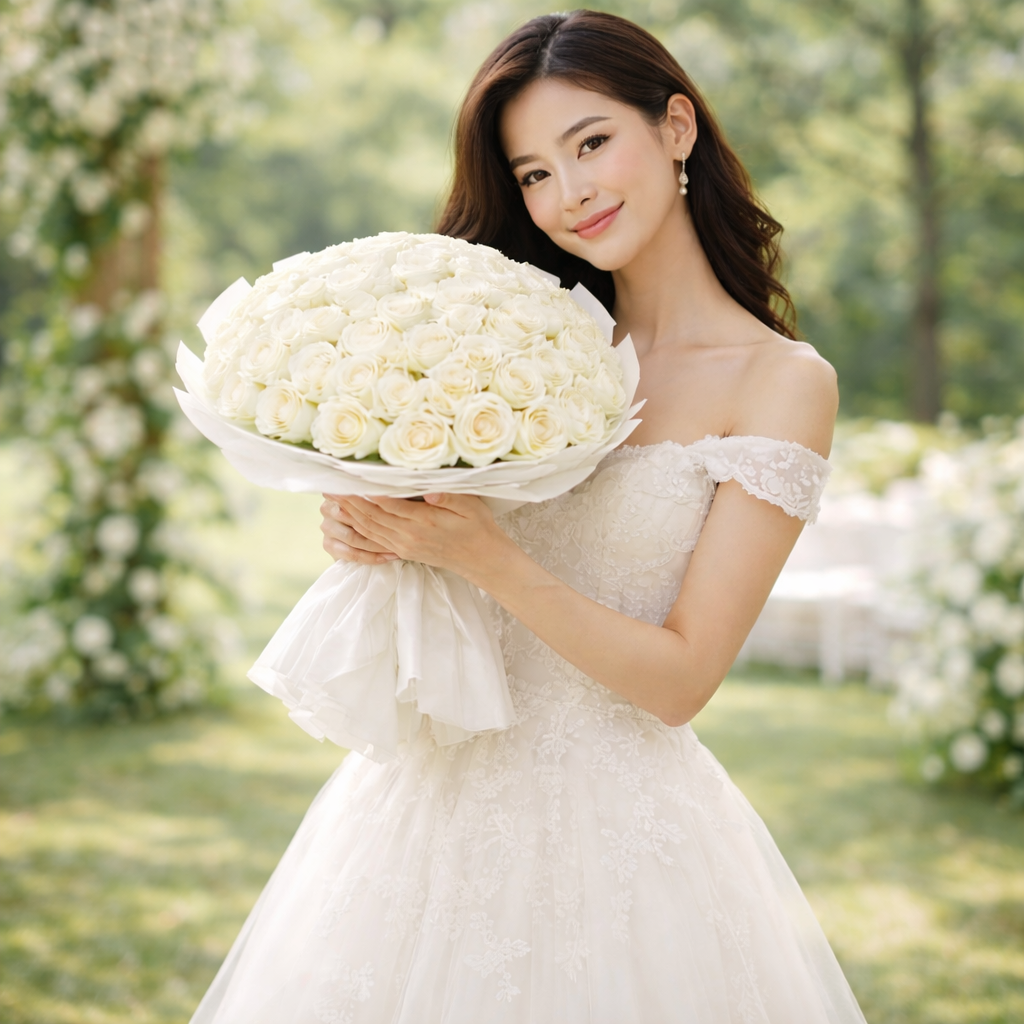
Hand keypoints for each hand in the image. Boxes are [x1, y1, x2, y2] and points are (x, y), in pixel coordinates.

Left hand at [333, 493, 506, 578]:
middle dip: (349, 499)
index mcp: (424, 522)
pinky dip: (357, 528)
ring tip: (332, 497)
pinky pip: (373, 539)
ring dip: (349, 513)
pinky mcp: (402, 551)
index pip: (388, 504)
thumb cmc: (478, 527)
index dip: (366, 490)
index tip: (350, 476)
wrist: (481, 560)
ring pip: (368, 528)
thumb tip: (427, 488)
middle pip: (371, 516)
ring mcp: (403, 545)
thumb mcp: (471, 507)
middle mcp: (409, 536)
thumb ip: (449, 496)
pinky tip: (347, 517)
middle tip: (331, 482)